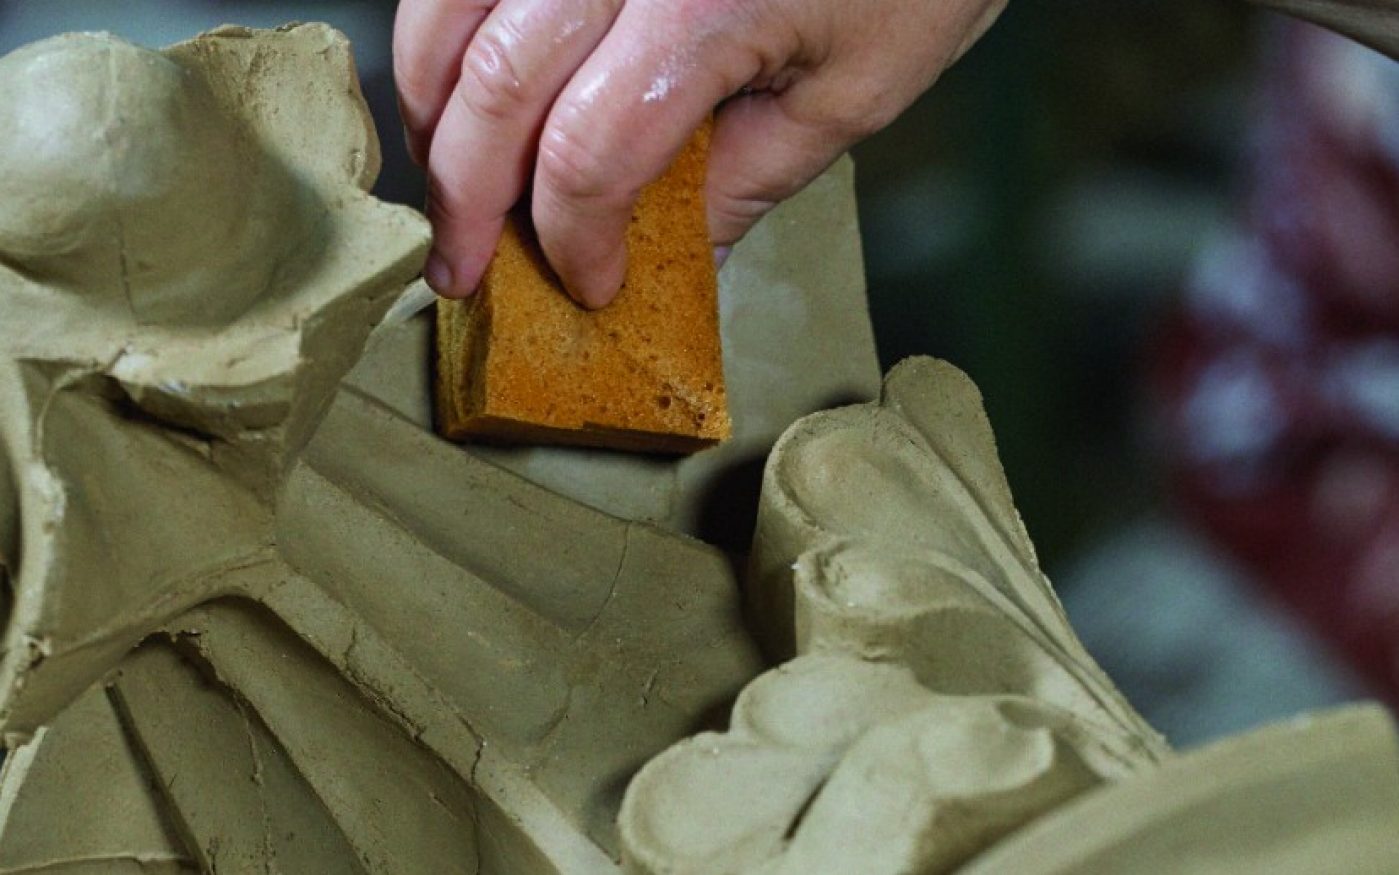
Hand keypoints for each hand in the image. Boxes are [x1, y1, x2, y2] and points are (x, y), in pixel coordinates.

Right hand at [395, 0, 1005, 306]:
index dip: (570, 237)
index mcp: (703, 6)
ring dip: (431, 109)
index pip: (587, 153)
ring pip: (443, 11)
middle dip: (463, 196)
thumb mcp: (855, 92)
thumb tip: (667, 256)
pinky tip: (465, 82)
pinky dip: (442, 29)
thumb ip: (748, 181)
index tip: (589, 283)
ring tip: (450, 180)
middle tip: (461, 268)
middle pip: (493, 84)